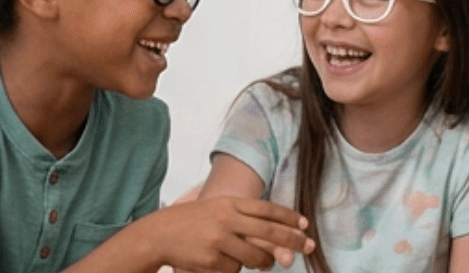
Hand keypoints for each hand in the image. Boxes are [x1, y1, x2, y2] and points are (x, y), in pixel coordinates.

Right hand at [148, 195, 314, 272]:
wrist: (159, 234)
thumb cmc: (193, 222)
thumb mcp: (218, 208)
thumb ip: (244, 217)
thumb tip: (277, 236)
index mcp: (230, 203)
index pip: (267, 209)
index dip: (289, 217)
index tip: (305, 225)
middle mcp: (227, 219)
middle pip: (269, 231)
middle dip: (293, 240)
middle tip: (309, 247)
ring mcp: (219, 240)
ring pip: (256, 257)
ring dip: (265, 262)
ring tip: (265, 262)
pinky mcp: (211, 260)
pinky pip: (235, 269)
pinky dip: (234, 268)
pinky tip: (220, 262)